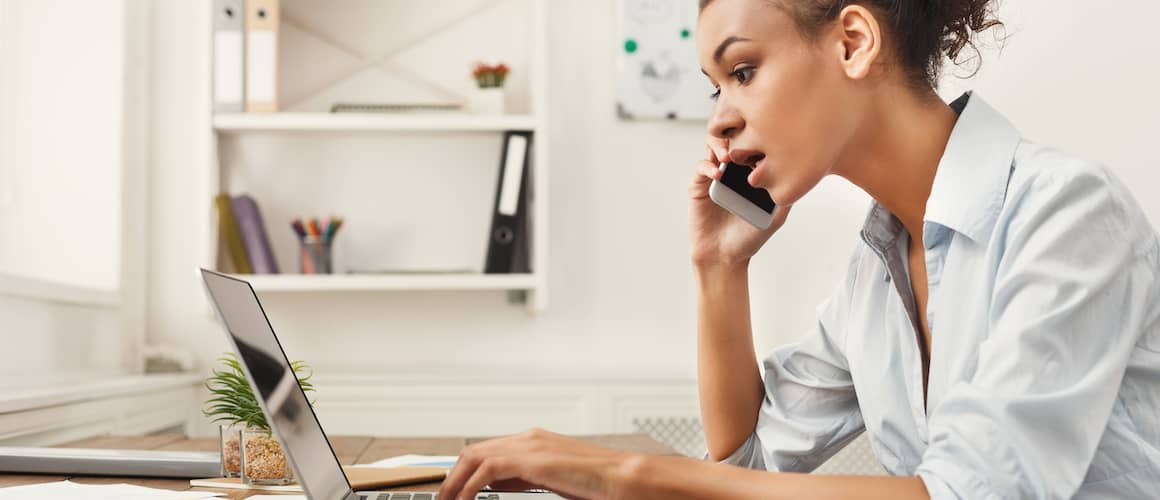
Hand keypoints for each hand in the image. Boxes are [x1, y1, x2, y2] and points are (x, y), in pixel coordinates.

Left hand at [438, 428, 635, 499]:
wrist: (623, 478)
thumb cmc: (597, 482)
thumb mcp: (552, 479)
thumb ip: (524, 477)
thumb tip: (496, 482)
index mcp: (534, 440)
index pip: (487, 449)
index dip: (464, 470)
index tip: (452, 490)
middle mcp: (529, 437)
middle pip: (475, 450)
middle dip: (453, 475)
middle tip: (442, 498)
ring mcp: (530, 445)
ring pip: (475, 456)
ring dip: (455, 481)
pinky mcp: (532, 458)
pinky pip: (488, 469)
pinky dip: (469, 486)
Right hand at [689, 138, 789, 269]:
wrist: (725, 256)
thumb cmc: (750, 237)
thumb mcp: (776, 216)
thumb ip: (786, 194)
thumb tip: (802, 172)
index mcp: (752, 172)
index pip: (753, 144)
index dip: (757, 137)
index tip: (765, 140)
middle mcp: (733, 170)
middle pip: (732, 138)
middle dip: (736, 133)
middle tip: (743, 140)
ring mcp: (716, 176)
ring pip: (714, 146)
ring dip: (719, 144)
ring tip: (727, 155)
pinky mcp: (699, 185)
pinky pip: (702, 167)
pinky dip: (709, 166)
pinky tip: (718, 174)